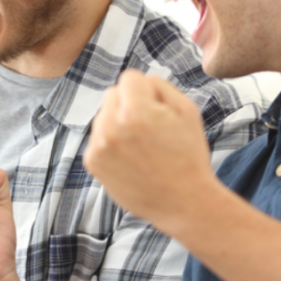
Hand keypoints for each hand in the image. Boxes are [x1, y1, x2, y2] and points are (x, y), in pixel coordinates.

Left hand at [83, 69, 218, 229]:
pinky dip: (110, 142)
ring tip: (140, 145)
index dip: (147, 90)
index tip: (156, 107)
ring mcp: (98, 145)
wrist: (183, 203)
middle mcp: (111, 126)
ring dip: (117, 123)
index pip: (129, 77)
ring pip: (103, 115)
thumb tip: (138, 81)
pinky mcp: (92, 161)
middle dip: (129, 104)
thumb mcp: (187, 111)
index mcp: (136, 111)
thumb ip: (159, 86)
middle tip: (149, 127)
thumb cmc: (188, 155)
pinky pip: (97, 136)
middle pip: (112, 94)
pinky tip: (130, 158)